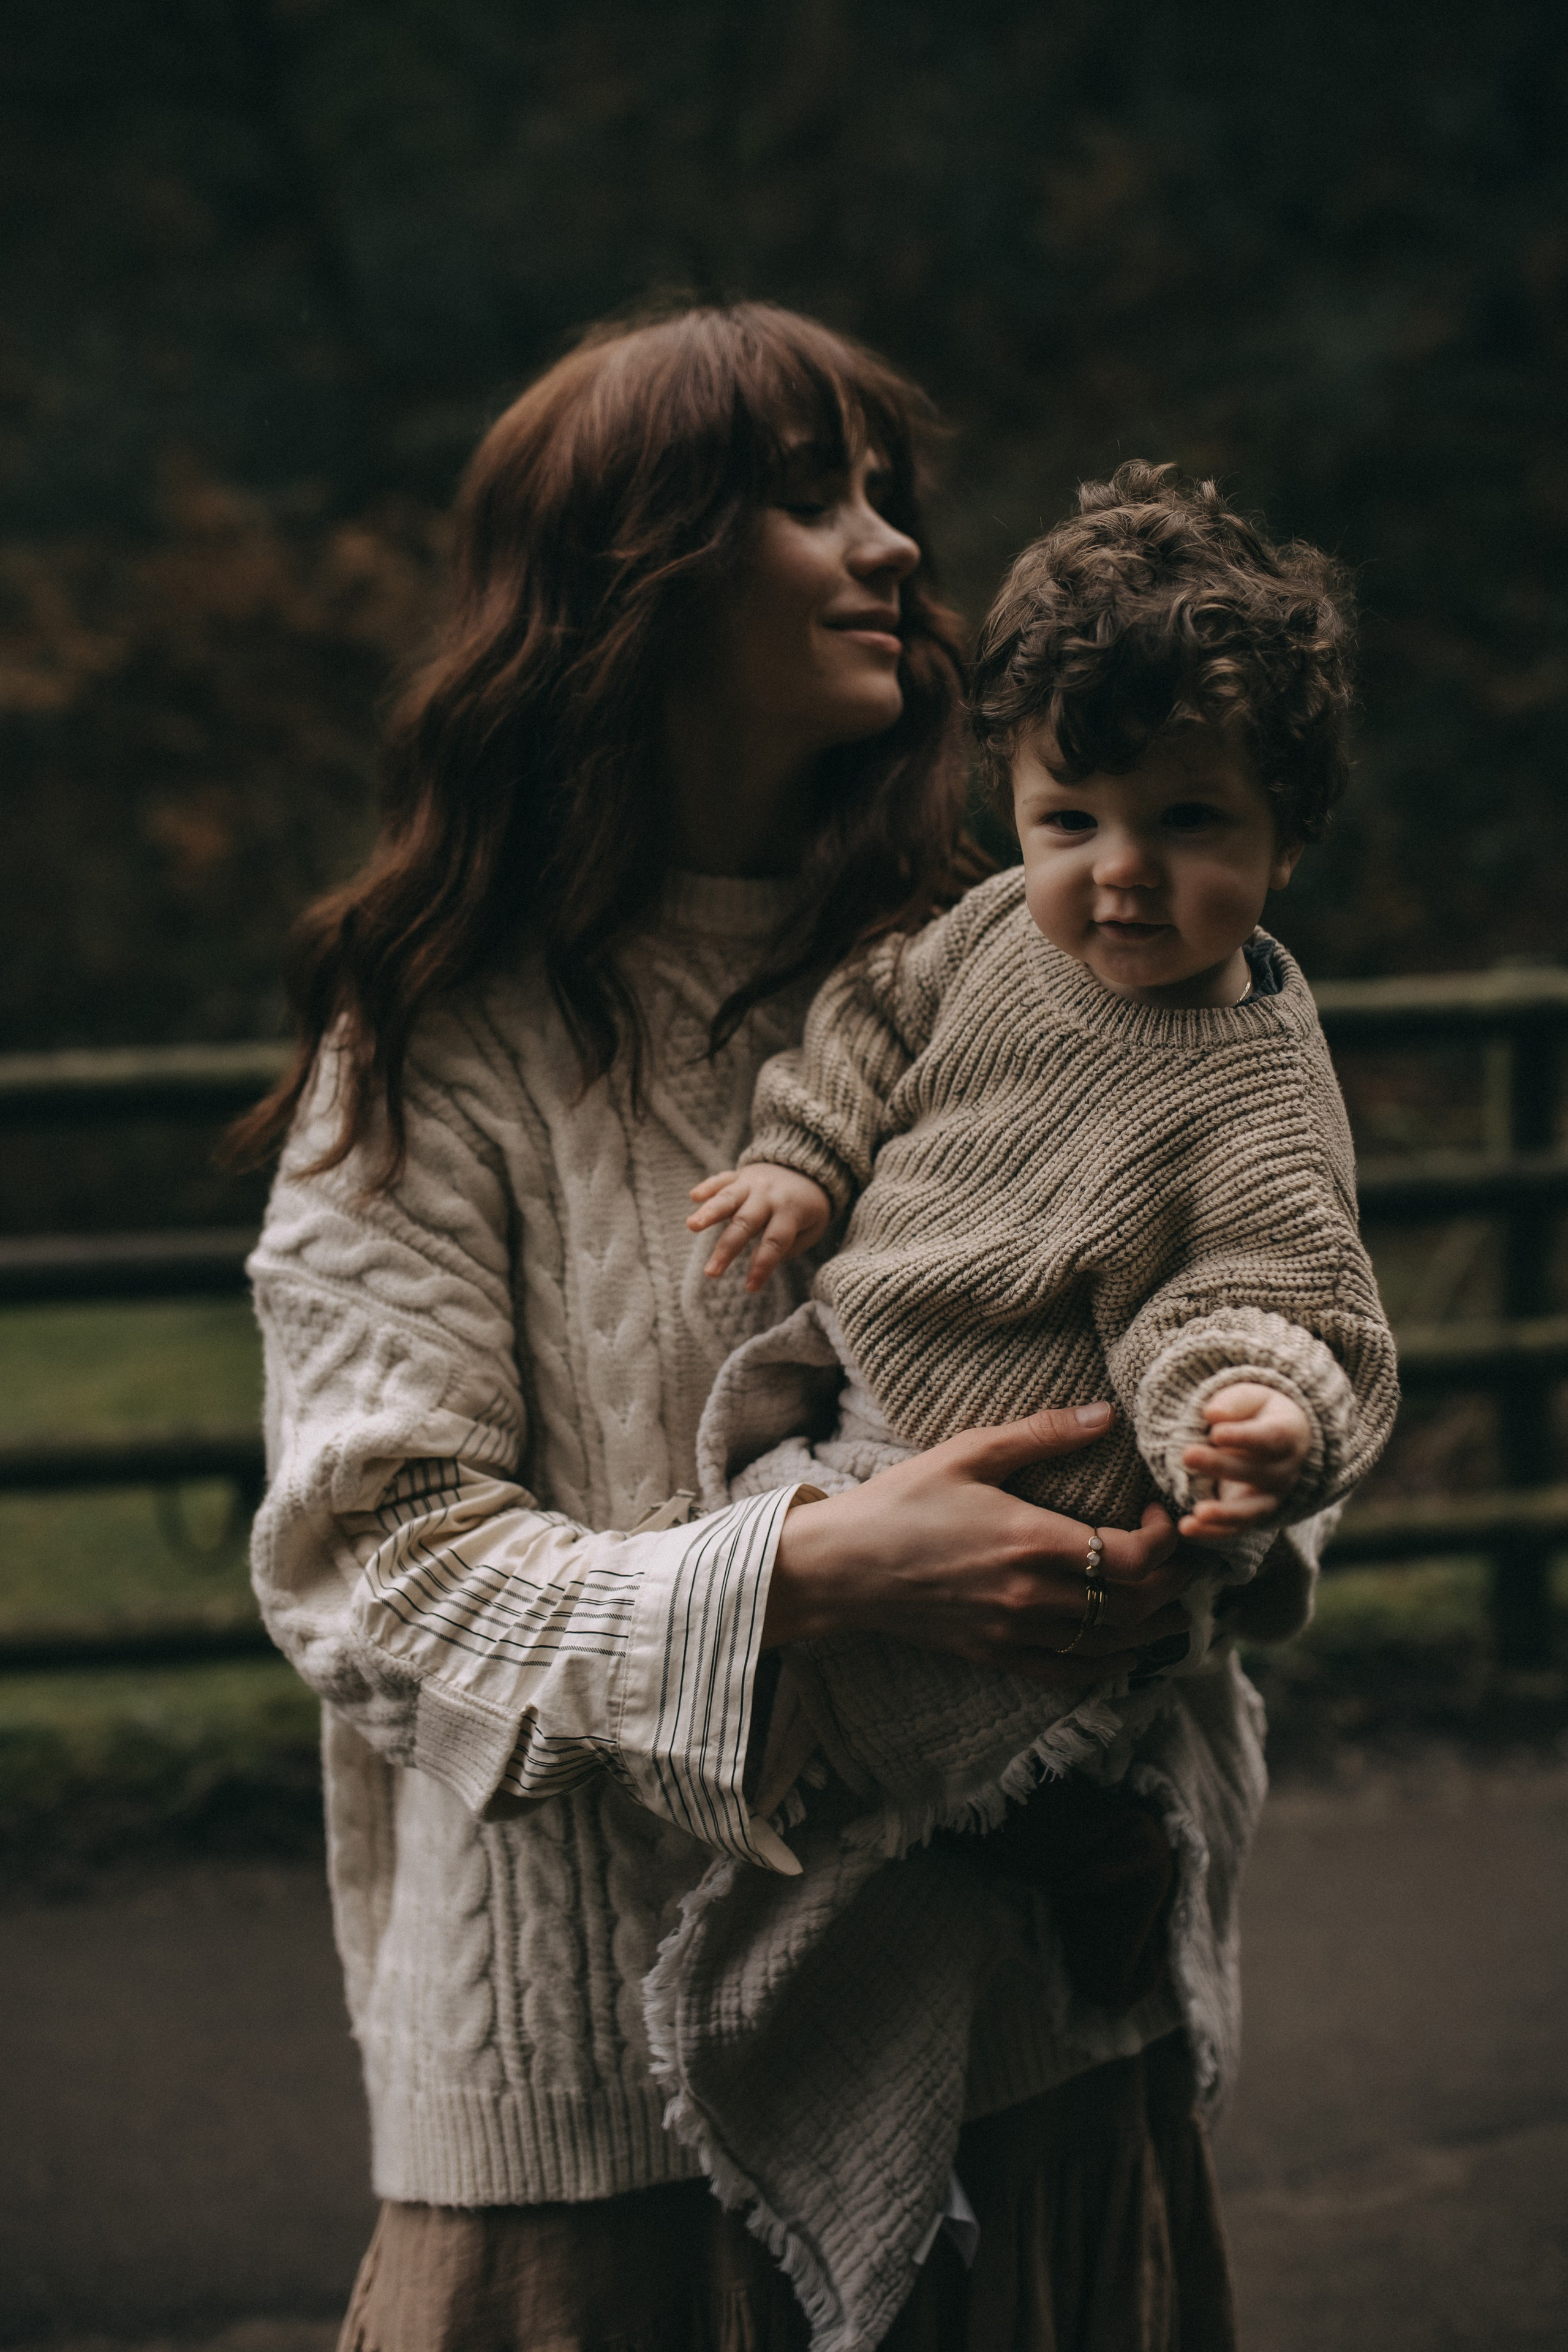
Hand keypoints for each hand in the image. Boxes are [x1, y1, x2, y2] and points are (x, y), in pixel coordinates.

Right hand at [688, 1163, 832, 1291]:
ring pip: (728, 1198)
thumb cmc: (807, 1208)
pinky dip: (708, 1186)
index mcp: (790, 1211)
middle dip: (726, 1249)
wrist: (807, 1169)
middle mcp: (769, 1196)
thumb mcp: (812, 1229)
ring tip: (691, 1225)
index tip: (750, 1288)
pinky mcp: (739, 1175)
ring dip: (709, 1212)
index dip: (762, 1266)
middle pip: (745, 1223)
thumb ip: (788, 1247)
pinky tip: (694, 1196)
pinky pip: (721, 1179)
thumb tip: (758, 1261)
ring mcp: (752, 1183)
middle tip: (711, 1272)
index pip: (774, 1242)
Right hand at [766, 1402, 1195, 1687]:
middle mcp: (1029, 1594)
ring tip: (1175, 1608)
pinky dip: (1109, 1667)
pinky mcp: (994, 1654)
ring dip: (1153, 1628)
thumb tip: (1105, 1414)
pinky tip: (1126, 1653)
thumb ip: (1041, 1434)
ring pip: (1109, 1644)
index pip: (1131, 1557)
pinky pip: (1068, 1675)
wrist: (840, 1565)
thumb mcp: (968, 1453)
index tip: (1156, 1513)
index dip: (1163, 1539)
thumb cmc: (901, 1501)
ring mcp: (1013, 1631)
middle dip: (1172, 1584)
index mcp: (1029, 1539)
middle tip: (1181, 1559)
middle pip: (1132, 1604)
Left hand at [1178, 1381, 1311, 1540]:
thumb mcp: (1251, 1397)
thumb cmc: (1258, 1414)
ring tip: (1197, 1513)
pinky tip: (1187, 1528)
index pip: (1270, 1438)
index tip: (1216, 1433)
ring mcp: (1270, 1497)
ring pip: (1250, 1510)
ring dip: (1224, 1514)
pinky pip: (1235, 1528)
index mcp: (1289, 1435)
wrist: (1278, 1441)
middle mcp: (1284, 1471)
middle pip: (1255, 1472)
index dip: (1244, 1437)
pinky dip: (1212, 1532)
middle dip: (1220, 1466)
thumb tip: (1213, 1414)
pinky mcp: (1252, 1515)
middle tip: (1187, 1455)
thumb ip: (1234, 1403)